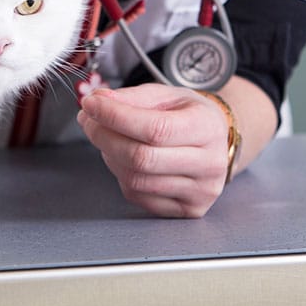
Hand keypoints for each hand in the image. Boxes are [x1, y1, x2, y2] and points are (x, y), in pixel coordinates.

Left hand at [78, 84, 231, 217]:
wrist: (217, 143)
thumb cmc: (190, 117)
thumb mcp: (168, 95)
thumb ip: (132, 98)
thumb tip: (98, 100)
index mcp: (207, 128)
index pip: (155, 129)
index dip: (115, 117)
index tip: (91, 104)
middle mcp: (209, 163)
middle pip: (141, 158)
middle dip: (104, 136)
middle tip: (89, 121)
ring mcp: (200, 191)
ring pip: (135, 180)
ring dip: (109, 156)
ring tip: (108, 138)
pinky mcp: (187, 209)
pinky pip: (138, 196)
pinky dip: (122, 176)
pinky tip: (125, 160)